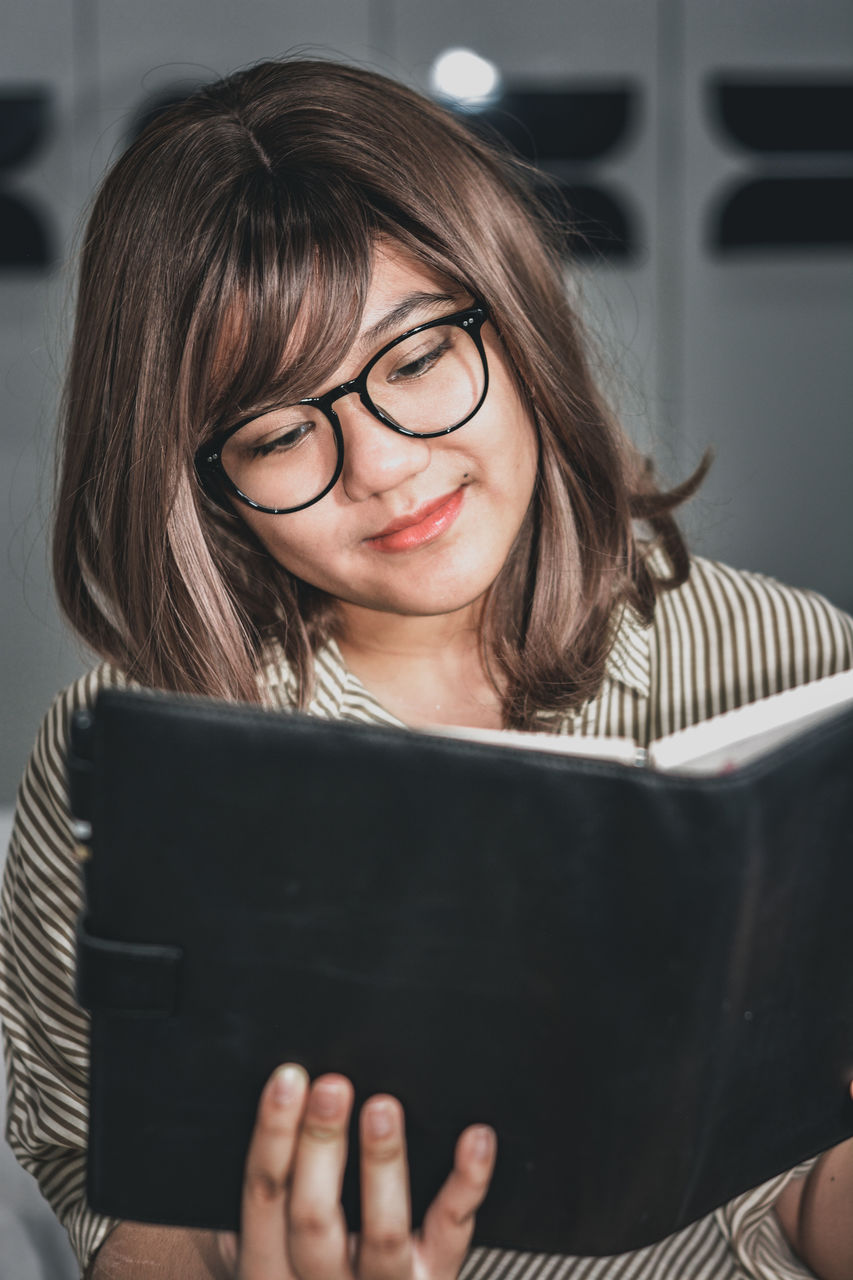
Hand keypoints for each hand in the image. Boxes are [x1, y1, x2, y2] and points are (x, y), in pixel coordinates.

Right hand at [215, 1064, 496, 1279]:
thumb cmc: (311, 1267)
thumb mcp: (276, 1242)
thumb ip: (281, 1188)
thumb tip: (292, 1097)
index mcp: (269, 1266)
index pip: (263, 1197)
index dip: (272, 1134)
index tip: (288, 1079)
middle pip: (313, 1217)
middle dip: (320, 1144)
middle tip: (332, 1087)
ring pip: (383, 1233)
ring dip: (382, 1164)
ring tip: (382, 1110)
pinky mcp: (435, 1279)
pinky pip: (452, 1231)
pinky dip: (467, 1182)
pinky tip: (475, 1139)